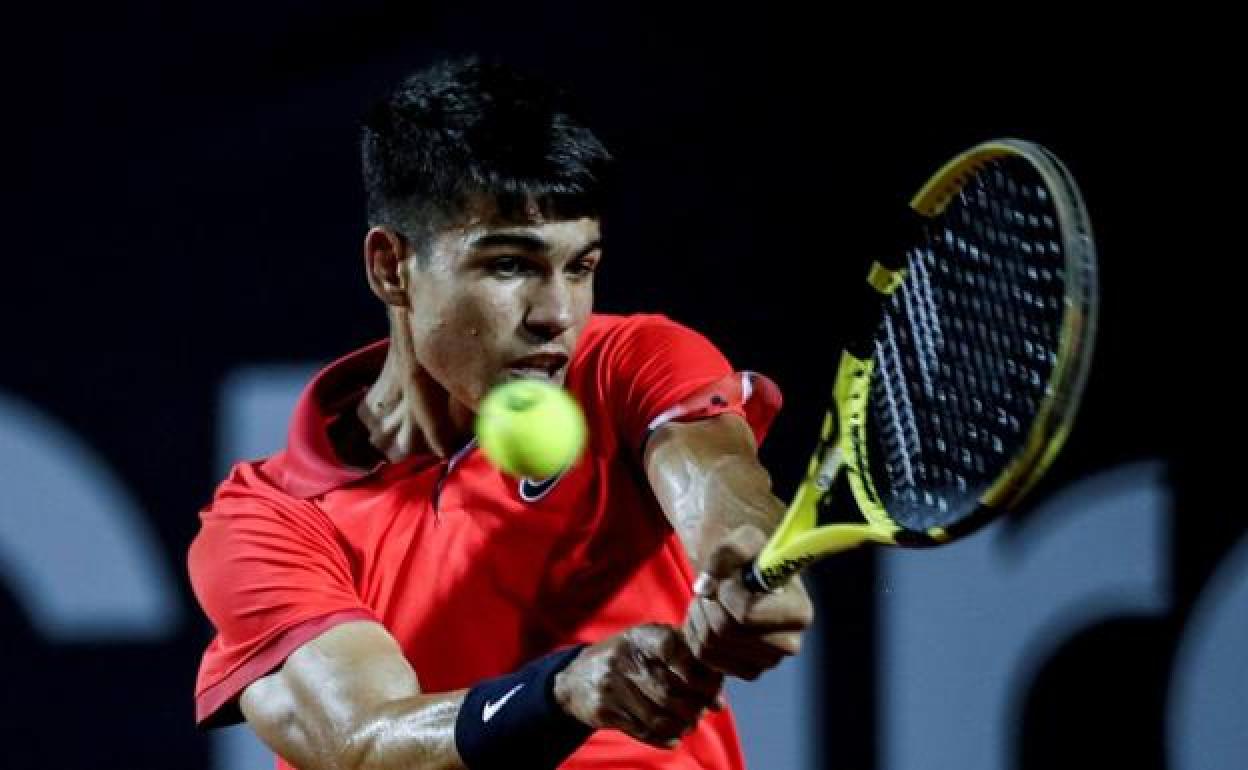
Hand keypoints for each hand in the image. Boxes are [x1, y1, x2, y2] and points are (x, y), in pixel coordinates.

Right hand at [553, 624, 722, 748]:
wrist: (575, 678)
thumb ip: (684, 659)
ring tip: (689, 726)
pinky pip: (640, 730)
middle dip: (692, 708)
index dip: (697, 671)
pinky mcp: (604, 710)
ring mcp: (611, 685)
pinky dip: (662, 738)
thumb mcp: (648, 645)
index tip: (710, 688)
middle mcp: (624, 658)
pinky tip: (673, 738)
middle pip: (669, 691)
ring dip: (680, 726)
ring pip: (656, 715)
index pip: (673, 649)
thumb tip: (718, 697)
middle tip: (702, 714)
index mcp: (641, 637)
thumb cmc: (627, 659)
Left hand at [683, 525, 813, 679]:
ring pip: (710, 645)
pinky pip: (704, 658)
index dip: (726, 594)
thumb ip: (730, 550)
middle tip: (715, 588)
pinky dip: (696, 634)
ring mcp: (767, 662)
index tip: (728, 580)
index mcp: (798, 613)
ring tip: (712, 599)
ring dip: (699, 616)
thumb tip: (706, 586)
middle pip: (725, 632)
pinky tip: (708, 617)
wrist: (745, 577)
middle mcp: (789, 644)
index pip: (746, 615)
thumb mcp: (745, 538)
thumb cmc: (751, 557)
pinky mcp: (746, 671)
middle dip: (710, 604)